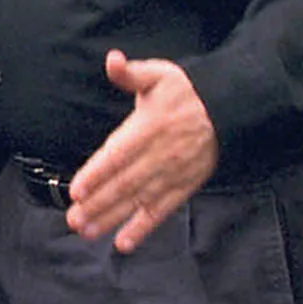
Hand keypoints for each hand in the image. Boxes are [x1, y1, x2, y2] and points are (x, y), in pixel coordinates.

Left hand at [66, 50, 218, 252]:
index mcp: (149, 128)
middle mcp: (160, 155)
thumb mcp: (159, 74)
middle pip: (124, 184)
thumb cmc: (186, 92)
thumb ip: (131, 73)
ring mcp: (173, 174)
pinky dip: (143, 228)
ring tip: (86, 231)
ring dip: (111, 218)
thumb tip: (113, 60)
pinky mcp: (184, 187)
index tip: (76, 190)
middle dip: (96, 204)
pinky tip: (123, 243)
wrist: (229, 110)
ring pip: (138, 201)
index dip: (97, 174)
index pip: (118, 155)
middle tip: (72, 219)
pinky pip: (161, 211)